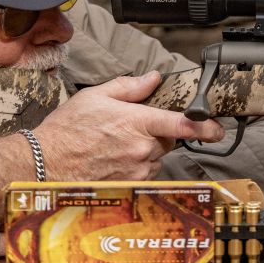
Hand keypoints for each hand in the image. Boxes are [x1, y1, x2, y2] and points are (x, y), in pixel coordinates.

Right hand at [34, 72, 226, 180]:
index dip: (205, 127)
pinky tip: (114, 158)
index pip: (182, 123)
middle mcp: (141, 148)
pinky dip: (138, 164)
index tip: (218, 129)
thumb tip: (153, 78)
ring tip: (115, 144)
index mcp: (136, 122)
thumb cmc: (67, 130)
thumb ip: (130, 87)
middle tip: (130, 127)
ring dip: (147, 149)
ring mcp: (137, 169)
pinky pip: (146, 171)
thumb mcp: (96, 97)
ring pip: (158, 156)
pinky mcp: (130, 184)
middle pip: (169, 138)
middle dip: (158, 131)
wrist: (45, 163)